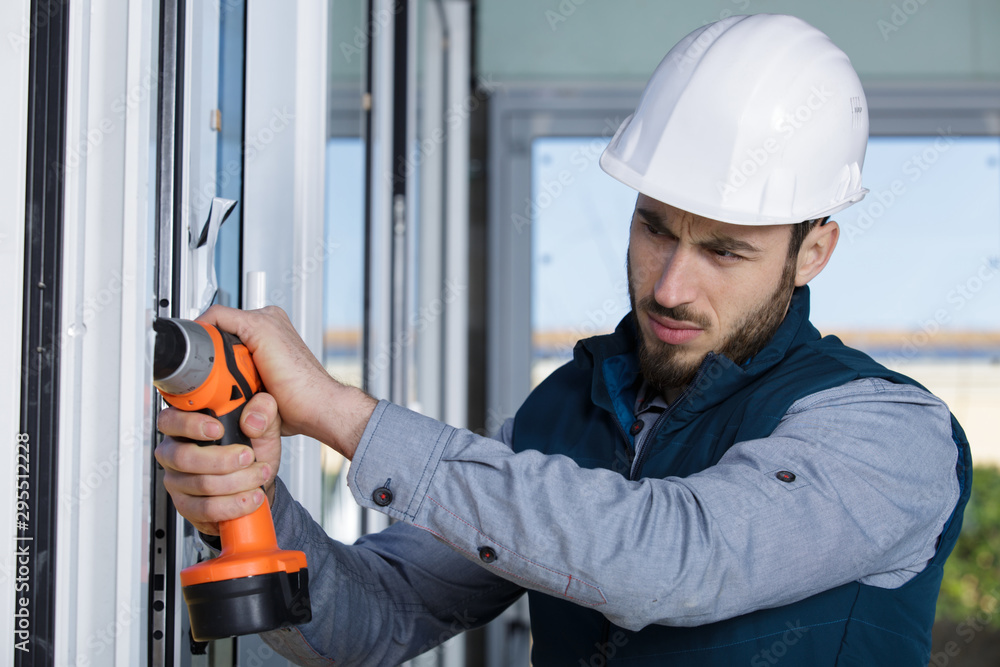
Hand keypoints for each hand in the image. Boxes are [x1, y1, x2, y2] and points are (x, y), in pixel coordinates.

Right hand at [155, 392, 281, 534]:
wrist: (258, 481)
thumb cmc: (253, 448)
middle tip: (248, 456)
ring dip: (237, 482)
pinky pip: (205, 509)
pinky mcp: (186, 506)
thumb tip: (252, 421)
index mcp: (185, 425)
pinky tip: (251, 497)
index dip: (190, 424)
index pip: (170, 420)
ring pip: (200, 484)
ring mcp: (177, 481)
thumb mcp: (264, 423)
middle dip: (222, 459)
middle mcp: (174, 452)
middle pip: (183, 457)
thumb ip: (263, 410)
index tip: (219, 430)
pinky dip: (234, 504)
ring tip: (259, 475)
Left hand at [197, 305, 376, 456]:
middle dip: (207, 348)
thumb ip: (246, 384)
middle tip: (198, 373)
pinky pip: (218, 318)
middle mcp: (271, 321)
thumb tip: (220, 395)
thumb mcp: (264, 393)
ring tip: (202, 372)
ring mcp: (267, 320)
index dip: (212, 348)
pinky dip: (205, 334)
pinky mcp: (260, 325)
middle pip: (222, 326)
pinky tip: (203, 359)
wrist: (320, 406)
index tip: (200, 366)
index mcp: (273, 333)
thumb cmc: (300, 403)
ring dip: (206, 346)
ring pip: (218, 322)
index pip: (230, 329)